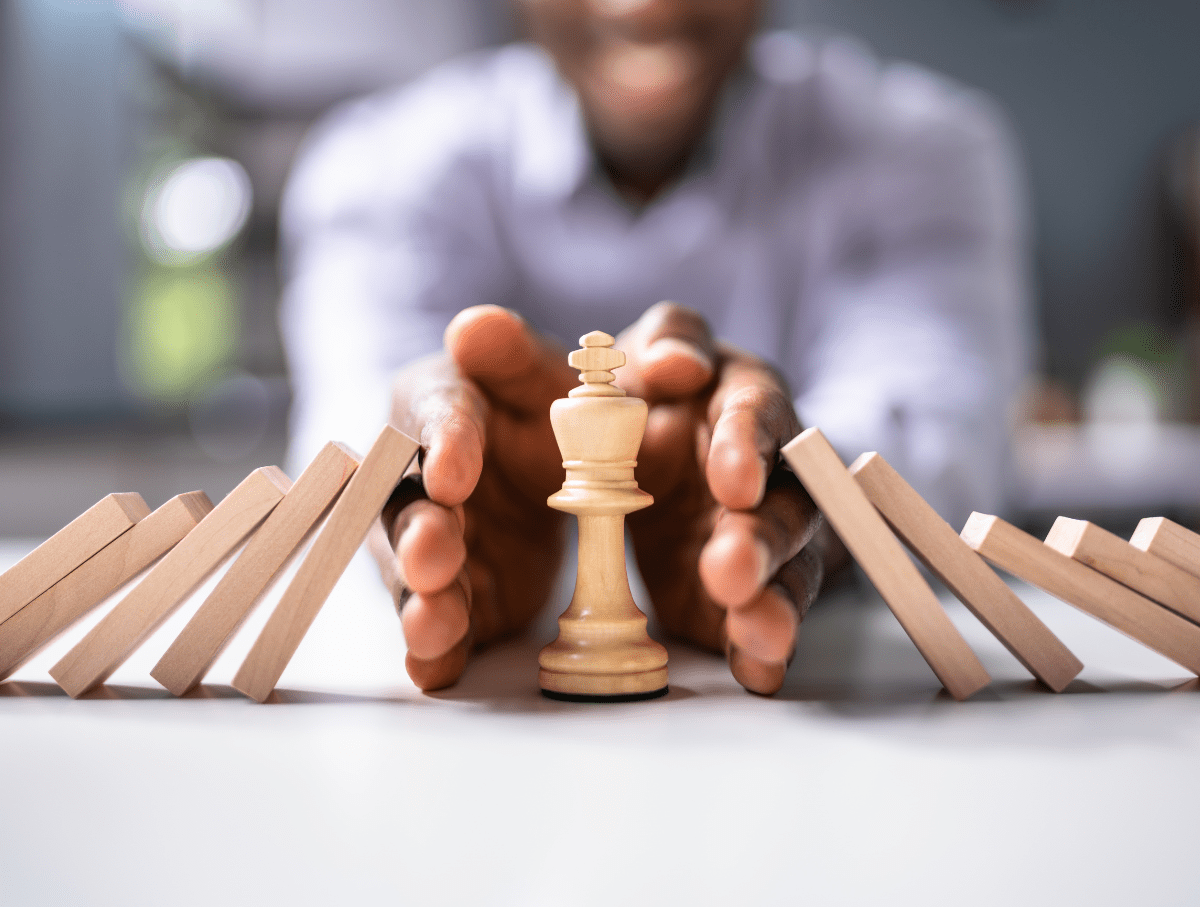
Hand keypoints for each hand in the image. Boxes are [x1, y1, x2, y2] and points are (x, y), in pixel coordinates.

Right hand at [380, 306, 576, 689]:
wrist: (559, 468)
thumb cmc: (543, 405)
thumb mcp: (542, 371)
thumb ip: (514, 352)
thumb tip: (476, 326)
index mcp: (442, 403)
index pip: (435, 412)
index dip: (443, 441)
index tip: (454, 472)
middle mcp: (421, 474)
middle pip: (407, 502)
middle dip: (419, 533)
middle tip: (436, 555)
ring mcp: (434, 540)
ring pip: (414, 571)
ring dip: (422, 599)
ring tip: (433, 626)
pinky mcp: (454, 593)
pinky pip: (439, 623)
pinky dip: (436, 650)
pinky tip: (435, 671)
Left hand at [617, 303, 824, 694]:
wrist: (645, 451)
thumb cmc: (656, 392)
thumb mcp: (647, 352)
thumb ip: (667, 342)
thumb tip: (677, 362)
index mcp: (746, 401)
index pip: (758, 414)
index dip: (749, 446)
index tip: (732, 480)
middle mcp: (773, 471)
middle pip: (786, 504)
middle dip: (762, 538)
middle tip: (730, 568)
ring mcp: (765, 535)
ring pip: (789, 567)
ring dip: (774, 600)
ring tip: (755, 630)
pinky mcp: (748, 589)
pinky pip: (764, 618)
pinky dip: (763, 647)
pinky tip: (757, 670)